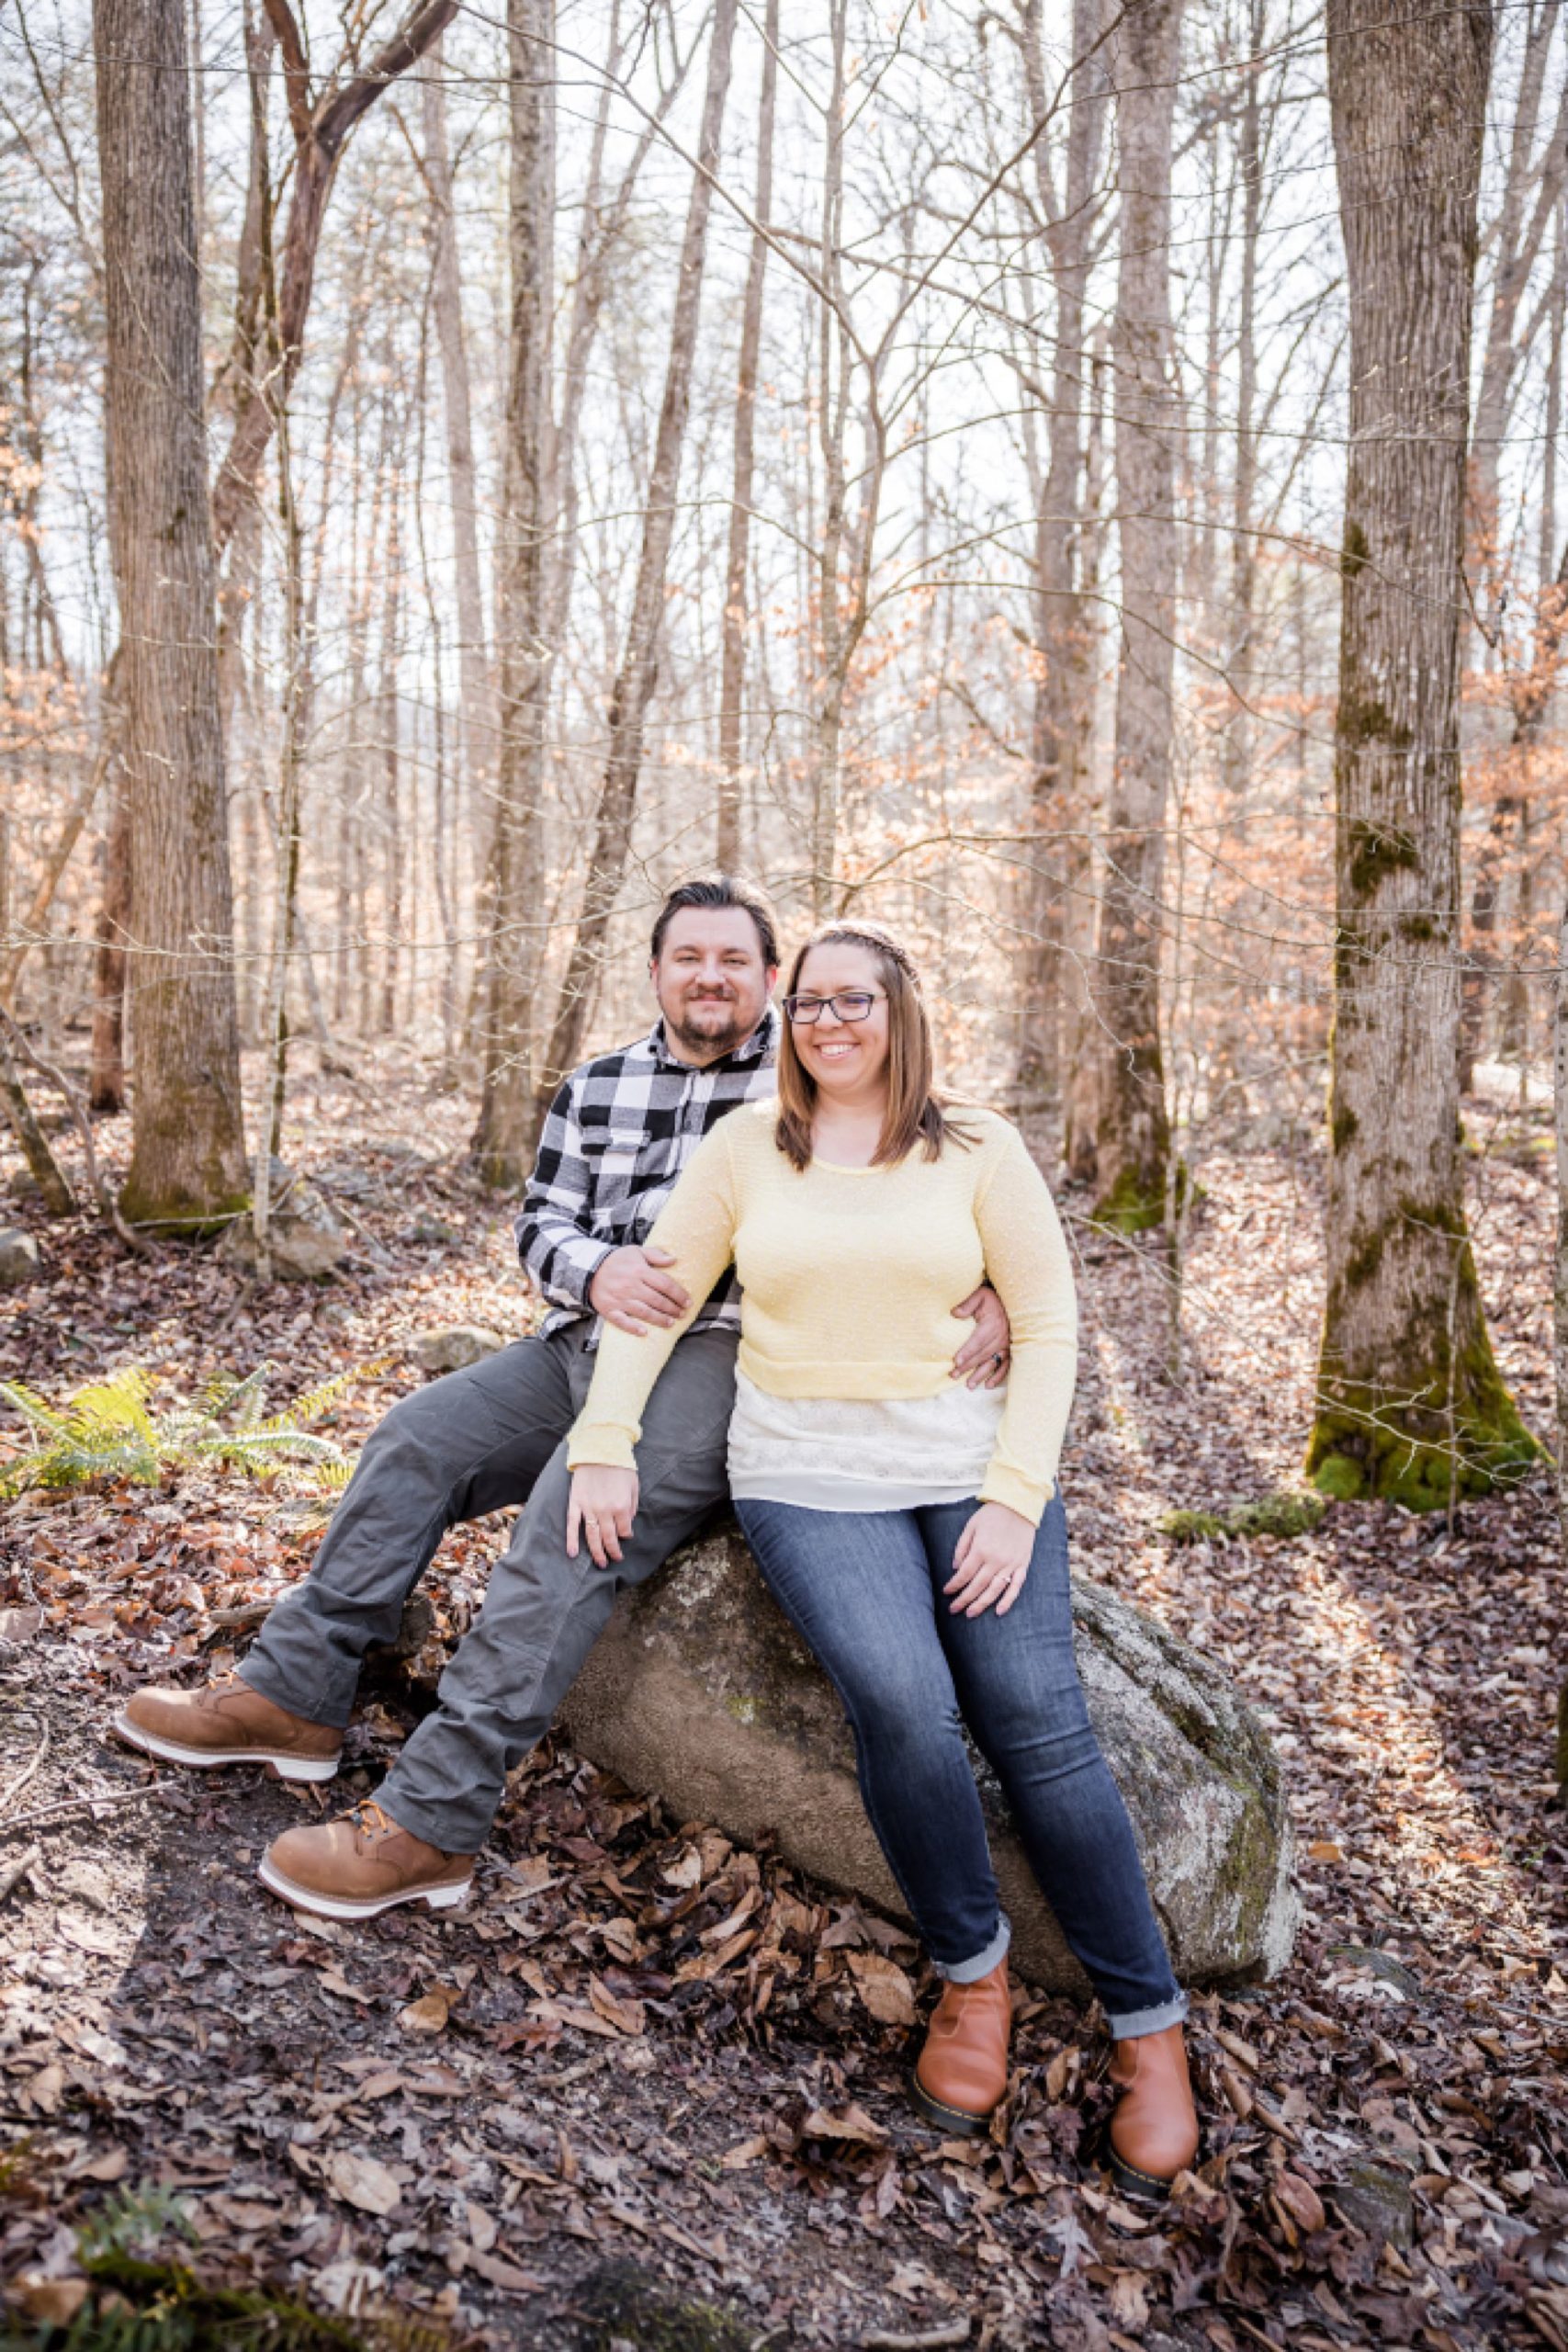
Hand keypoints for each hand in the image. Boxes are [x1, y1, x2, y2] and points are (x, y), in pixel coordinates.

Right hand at [567, 1465, 639, 1566]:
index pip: (625, 1530)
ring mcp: (588, 1508)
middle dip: (613, 1551)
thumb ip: (632, 1505)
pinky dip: (572, 1540)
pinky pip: (573, 1525)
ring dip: (596, 1552)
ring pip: (592, 1536)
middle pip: (609, 1538)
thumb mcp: (633, 1485)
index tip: (626, 1536)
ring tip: (600, 1563)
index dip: (626, 1536)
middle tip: (615, 1560)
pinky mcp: (575, 1503)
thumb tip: (628, 1521)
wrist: (600, 1448)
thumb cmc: (620, 1466)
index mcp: (621, 1507)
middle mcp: (605, 1511)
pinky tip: (572, 1553)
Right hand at [588, 1243, 689, 1335]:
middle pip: (657, 1300)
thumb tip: (674, 1260)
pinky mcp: (609, 1309)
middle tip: (682, 1314)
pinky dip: (633, 1327)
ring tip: (671, 1323)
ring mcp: (620, 1299)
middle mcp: (631, 1286)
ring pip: (644, 1312)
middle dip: (672, 1309)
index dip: (679, 1294)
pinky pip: (622, 1321)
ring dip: (659, 1319)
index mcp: (639, 1271)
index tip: (688, 1302)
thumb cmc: (616, 1260)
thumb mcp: (635, 1251)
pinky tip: (644, 1332)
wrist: (588, 1269)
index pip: (665, 1284)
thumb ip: (655, 1255)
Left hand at [945, 1502, 1033, 1616]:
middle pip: (977, 1586)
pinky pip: (1016, 1587)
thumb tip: (956, 1569)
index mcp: (981, 1549)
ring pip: (994, 1590)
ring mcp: (1011, 1563)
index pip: (964, 1574)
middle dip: (964, 1600)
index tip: (946, 1592)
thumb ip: (961, 1548)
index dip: (954, 1585)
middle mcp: (996, 1560)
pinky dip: (1008, 1600)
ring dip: (982, 1604)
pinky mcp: (1023, 1564)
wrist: (1018, 1505)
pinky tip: (999, 1611)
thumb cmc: (992, 1515)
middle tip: (954, 1609)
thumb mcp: (970, 1526)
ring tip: (970, 1613)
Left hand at [951, 1283, 1010, 1388]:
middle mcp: (1000, 1337)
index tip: (956, 1361)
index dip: (967, 1352)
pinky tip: (988, 1385)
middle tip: (953, 1375)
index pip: (977, 1341)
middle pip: (982, 1355)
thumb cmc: (993, 1299)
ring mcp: (1006, 1345)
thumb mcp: (980, 1295)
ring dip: (980, 1375)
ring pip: (992, 1363)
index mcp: (992, 1325)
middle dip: (967, 1366)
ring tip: (969, 1386)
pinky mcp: (1010, 1350)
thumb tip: (954, 1313)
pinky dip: (998, 1376)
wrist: (1012, 1301)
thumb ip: (967, 1304)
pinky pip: (1006, 1366)